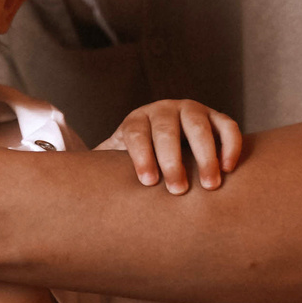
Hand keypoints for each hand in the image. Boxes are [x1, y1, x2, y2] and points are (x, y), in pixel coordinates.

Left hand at [99, 99, 243, 194]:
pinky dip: (230, 144)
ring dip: (205, 155)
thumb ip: (101, 171)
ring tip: (209, 185)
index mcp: (137, 120)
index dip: (141, 156)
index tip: (147, 182)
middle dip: (172, 160)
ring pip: (198, 126)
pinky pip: (227, 126)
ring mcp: (192, 110)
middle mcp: (164, 110)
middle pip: (166, 130)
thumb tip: (71, 192)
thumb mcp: (119, 160)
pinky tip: (229, 168)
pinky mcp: (216, 117)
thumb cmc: (140, 160)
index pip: (136, 134)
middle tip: (177, 190)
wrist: (164, 141)